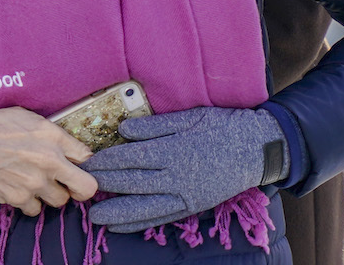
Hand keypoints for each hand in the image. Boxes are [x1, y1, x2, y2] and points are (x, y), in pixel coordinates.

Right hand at [0, 107, 97, 216]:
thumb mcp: (28, 117)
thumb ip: (51, 133)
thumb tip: (65, 146)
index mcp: (53, 137)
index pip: (87, 157)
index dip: (86, 162)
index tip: (80, 165)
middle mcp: (49, 162)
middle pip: (85, 188)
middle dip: (81, 187)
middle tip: (72, 184)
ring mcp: (34, 184)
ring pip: (60, 201)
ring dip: (52, 194)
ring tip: (39, 183)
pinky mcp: (18, 199)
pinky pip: (35, 209)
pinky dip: (31, 203)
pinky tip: (22, 190)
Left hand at [82, 107, 287, 232]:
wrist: (258, 148)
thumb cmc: (224, 126)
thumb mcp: (192, 116)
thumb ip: (156, 125)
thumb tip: (123, 130)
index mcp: (174, 149)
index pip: (132, 157)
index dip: (108, 161)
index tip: (89, 162)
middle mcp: (177, 176)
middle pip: (133, 182)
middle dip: (106, 185)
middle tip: (84, 185)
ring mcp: (186, 194)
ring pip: (145, 207)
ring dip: (117, 213)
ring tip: (95, 218)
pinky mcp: (193, 206)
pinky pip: (162, 217)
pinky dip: (140, 224)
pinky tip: (122, 227)